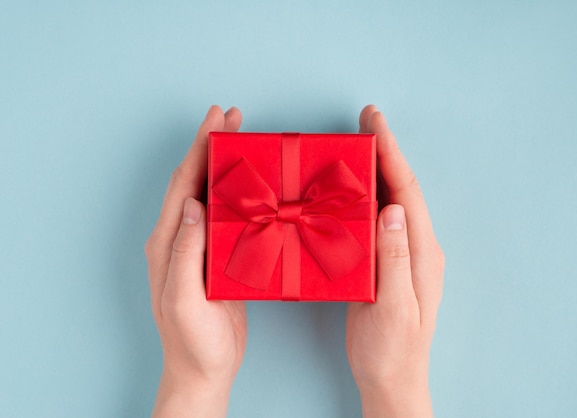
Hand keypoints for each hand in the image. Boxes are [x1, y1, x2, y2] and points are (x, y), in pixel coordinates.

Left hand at [145, 106, 246, 417]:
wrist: (204, 368)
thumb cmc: (192, 340)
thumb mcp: (184, 298)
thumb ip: (185, 252)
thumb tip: (193, 205)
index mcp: (168, 244)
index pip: (183, 186)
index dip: (198, 150)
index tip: (215, 120)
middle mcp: (180, 239)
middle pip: (194, 182)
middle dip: (211, 147)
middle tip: (231, 118)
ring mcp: (198, 248)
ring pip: (210, 195)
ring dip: (224, 165)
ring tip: (242, 141)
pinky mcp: (216, 258)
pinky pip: (226, 216)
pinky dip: (238, 194)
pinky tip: (253, 187)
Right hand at [346, 106, 444, 416]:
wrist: (392, 378)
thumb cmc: (393, 349)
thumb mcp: (394, 307)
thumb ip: (394, 258)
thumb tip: (392, 209)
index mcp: (422, 252)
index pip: (407, 192)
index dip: (392, 154)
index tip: (375, 123)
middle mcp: (416, 246)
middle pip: (401, 188)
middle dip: (385, 151)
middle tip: (365, 120)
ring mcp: (402, 253)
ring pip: (390, 200)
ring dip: (375, 170)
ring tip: (356, 144)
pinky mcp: (387, 261)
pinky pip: (377, 219)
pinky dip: (365, 196)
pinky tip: (348, 189)